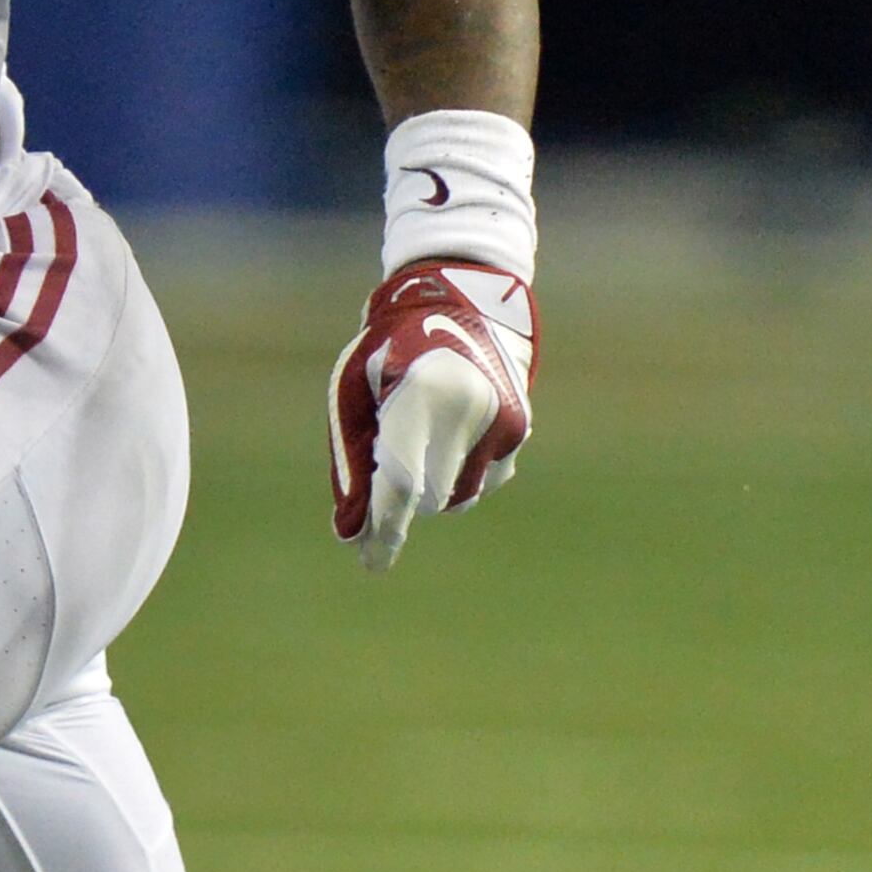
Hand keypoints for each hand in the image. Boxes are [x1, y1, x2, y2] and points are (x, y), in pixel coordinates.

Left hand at [329, 258, 533, 571]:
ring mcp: (501, 420)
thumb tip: (353, 535)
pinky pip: (482, 480)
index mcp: (420, 394)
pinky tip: (448, 429)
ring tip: (416, 434)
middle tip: (378, 483)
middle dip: (401, 502)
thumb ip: (353, 467)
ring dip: (431, 484)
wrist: (456, 307)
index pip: (400, 482)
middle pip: (427, 496)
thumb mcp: (353, 398)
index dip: (384, 529)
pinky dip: (459, 469)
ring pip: (457, 496)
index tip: (371, 564)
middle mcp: (469, 408)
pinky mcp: (519, 430)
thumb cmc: (387, 354)